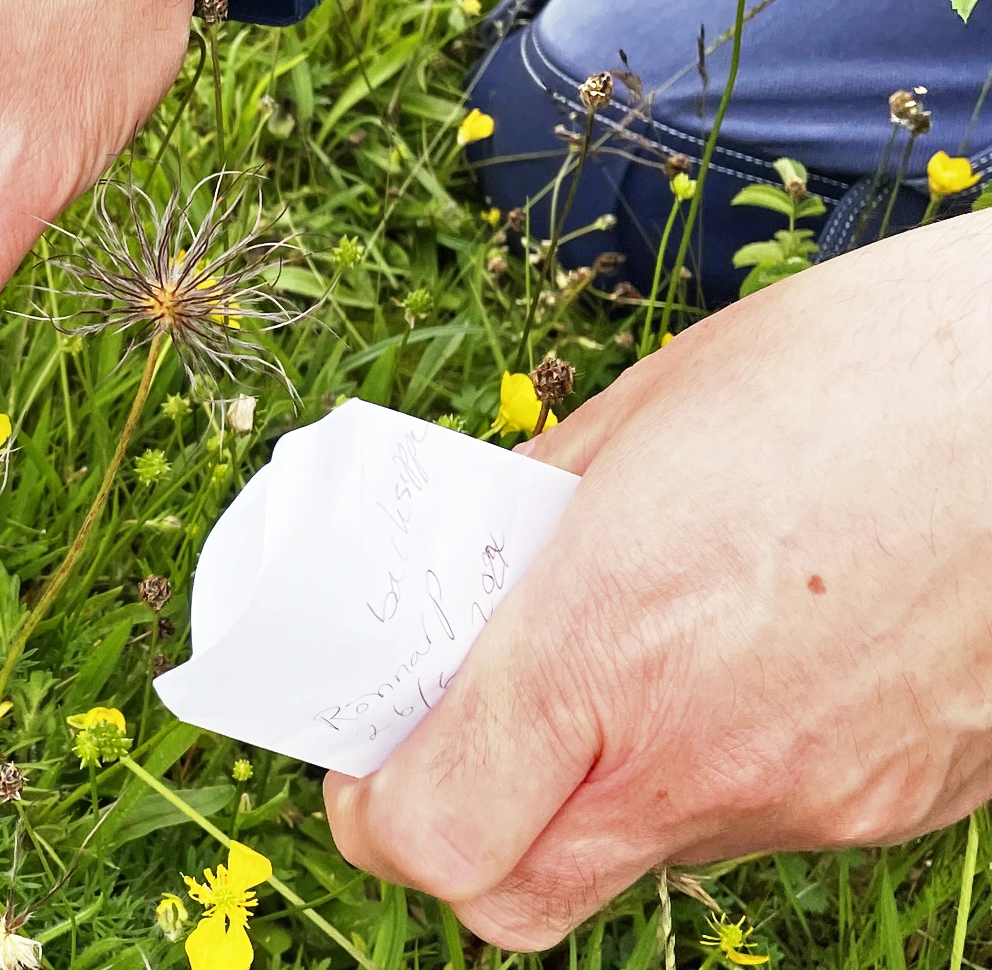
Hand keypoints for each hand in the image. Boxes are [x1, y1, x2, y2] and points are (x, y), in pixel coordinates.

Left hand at [325, 210, 991, 947]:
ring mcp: (811, 801)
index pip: (428, 833)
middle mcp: (702, 758)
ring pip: (636, 858)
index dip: (373, 807)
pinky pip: (756, 820)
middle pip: (510, 897)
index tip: (372, 749)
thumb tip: (462, 577)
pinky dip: (714, 765)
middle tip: (458, 743)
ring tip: (632, 663)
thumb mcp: (640, 416)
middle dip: (459, 836)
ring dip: (591, 791)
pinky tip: (748, 662)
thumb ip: (527, 522)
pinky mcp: (894, 806)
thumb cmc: (862, 368)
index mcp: (603, 649)